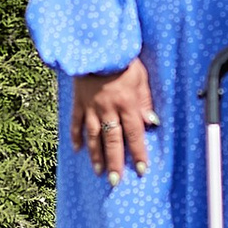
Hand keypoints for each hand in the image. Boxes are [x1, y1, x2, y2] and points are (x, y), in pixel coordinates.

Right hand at [72, 58, 158, 180]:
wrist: (97, 45)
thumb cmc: (123, 60)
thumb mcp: (141, 77)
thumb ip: (145, 101)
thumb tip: (152, 123)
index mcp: (127, 104)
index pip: (134, 134)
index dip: (138, 153)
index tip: (141, 170)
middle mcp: (109, 109)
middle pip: (113, 141)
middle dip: (115, 162)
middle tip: (115, 181)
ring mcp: (91, 107)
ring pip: (94, 136)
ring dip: (96, 156)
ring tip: (99, 172)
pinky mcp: (79, 102)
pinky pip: (76, 122)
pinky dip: (76, 136)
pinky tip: (77, 149)